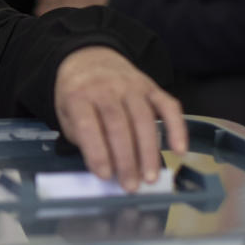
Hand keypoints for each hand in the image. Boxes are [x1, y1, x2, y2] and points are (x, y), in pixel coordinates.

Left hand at [54, 46, 187, 190]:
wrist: (90, 59)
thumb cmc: (77, 94)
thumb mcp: (65, 112)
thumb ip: (81, 136)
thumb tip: (102, 167)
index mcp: (78, 96)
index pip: (89, 126)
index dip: (97, 153)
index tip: (105, 176)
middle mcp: (106, 88)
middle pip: (119, 126)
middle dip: (126, 159)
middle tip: (130, 186)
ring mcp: (132, 86)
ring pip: (144, 120)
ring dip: (148, 152)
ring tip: (149, 178)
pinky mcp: (152, 86)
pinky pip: (169, 106)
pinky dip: (176, 128)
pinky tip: (179, 150)